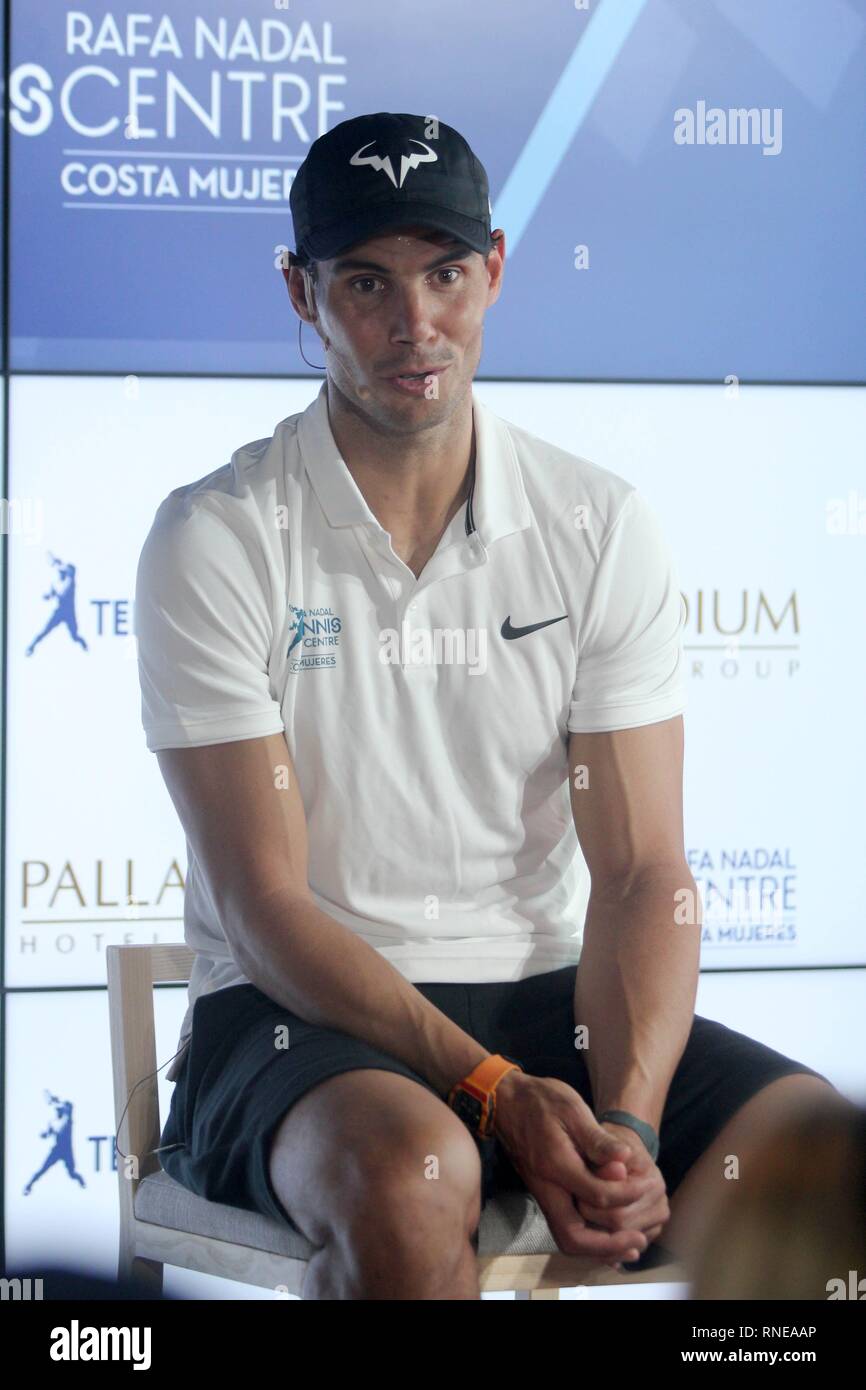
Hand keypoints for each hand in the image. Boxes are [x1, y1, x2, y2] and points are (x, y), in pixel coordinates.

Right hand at [493, 1072, 654, 1265]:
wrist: (505, 1102)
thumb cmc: (541, 1101)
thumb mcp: (573, 1109)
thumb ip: (597, 1139)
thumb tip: (626, 1158)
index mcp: (555, 1164)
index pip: (596, 1195)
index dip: (626, 1195)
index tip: (644, 1187)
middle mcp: (546, 1188)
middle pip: (574, 1236)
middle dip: (609, 1245)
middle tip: (639, 1242)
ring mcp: (542, 1194)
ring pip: (567, 1239)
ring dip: (599, 1248)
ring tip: (630, 1246)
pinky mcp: (543, 1195)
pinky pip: (565, 1228)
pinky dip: (589, 1240)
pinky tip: (609, 1237)